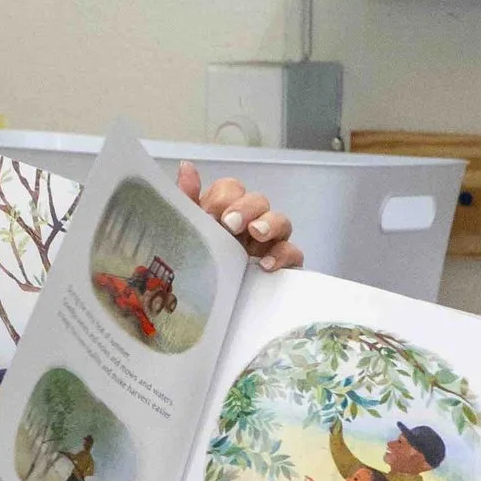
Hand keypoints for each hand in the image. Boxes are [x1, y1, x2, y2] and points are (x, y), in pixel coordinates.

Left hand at [177, 160, 300, 270]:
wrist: (213, 314)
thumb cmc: (200, 267)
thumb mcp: (188, 235)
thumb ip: (186, 202)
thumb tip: (186, 167)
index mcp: (224, 213)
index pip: (231, 189)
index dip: (222, 197)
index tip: (210, 214)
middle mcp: (249, 223)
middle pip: (258, 200)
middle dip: (245, 208)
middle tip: (229, 224)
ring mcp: (269, 243)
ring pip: (281, 220)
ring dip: (269, 223)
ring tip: (255, 235)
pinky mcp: (284, 265)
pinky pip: (294, 252)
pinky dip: (282, 255)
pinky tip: (265, 266)